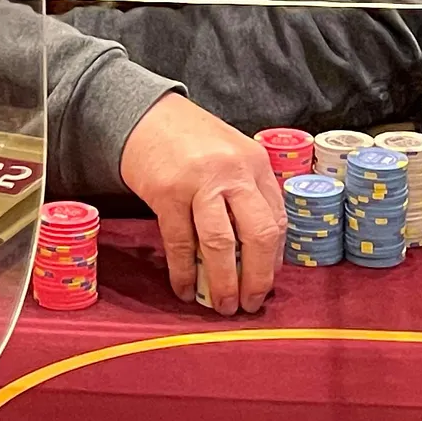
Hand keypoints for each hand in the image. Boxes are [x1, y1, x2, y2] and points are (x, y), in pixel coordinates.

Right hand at [120, 93, 284, 314]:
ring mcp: (200, 182)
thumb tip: (255, 250)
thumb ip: (246, 192)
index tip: (267, 280)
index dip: (274, 258)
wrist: (145, 114)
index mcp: (255, 163)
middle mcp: (233, 172)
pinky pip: (180, 243)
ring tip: (222, 306)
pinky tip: (184, 289)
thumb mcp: (231, 155)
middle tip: (252, 304)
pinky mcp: (167, 193)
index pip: (277, 218)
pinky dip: (183, 272)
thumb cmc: (191, 139)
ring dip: (223, 283)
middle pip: (258, 234)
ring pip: (220, 244)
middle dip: (258, 278)